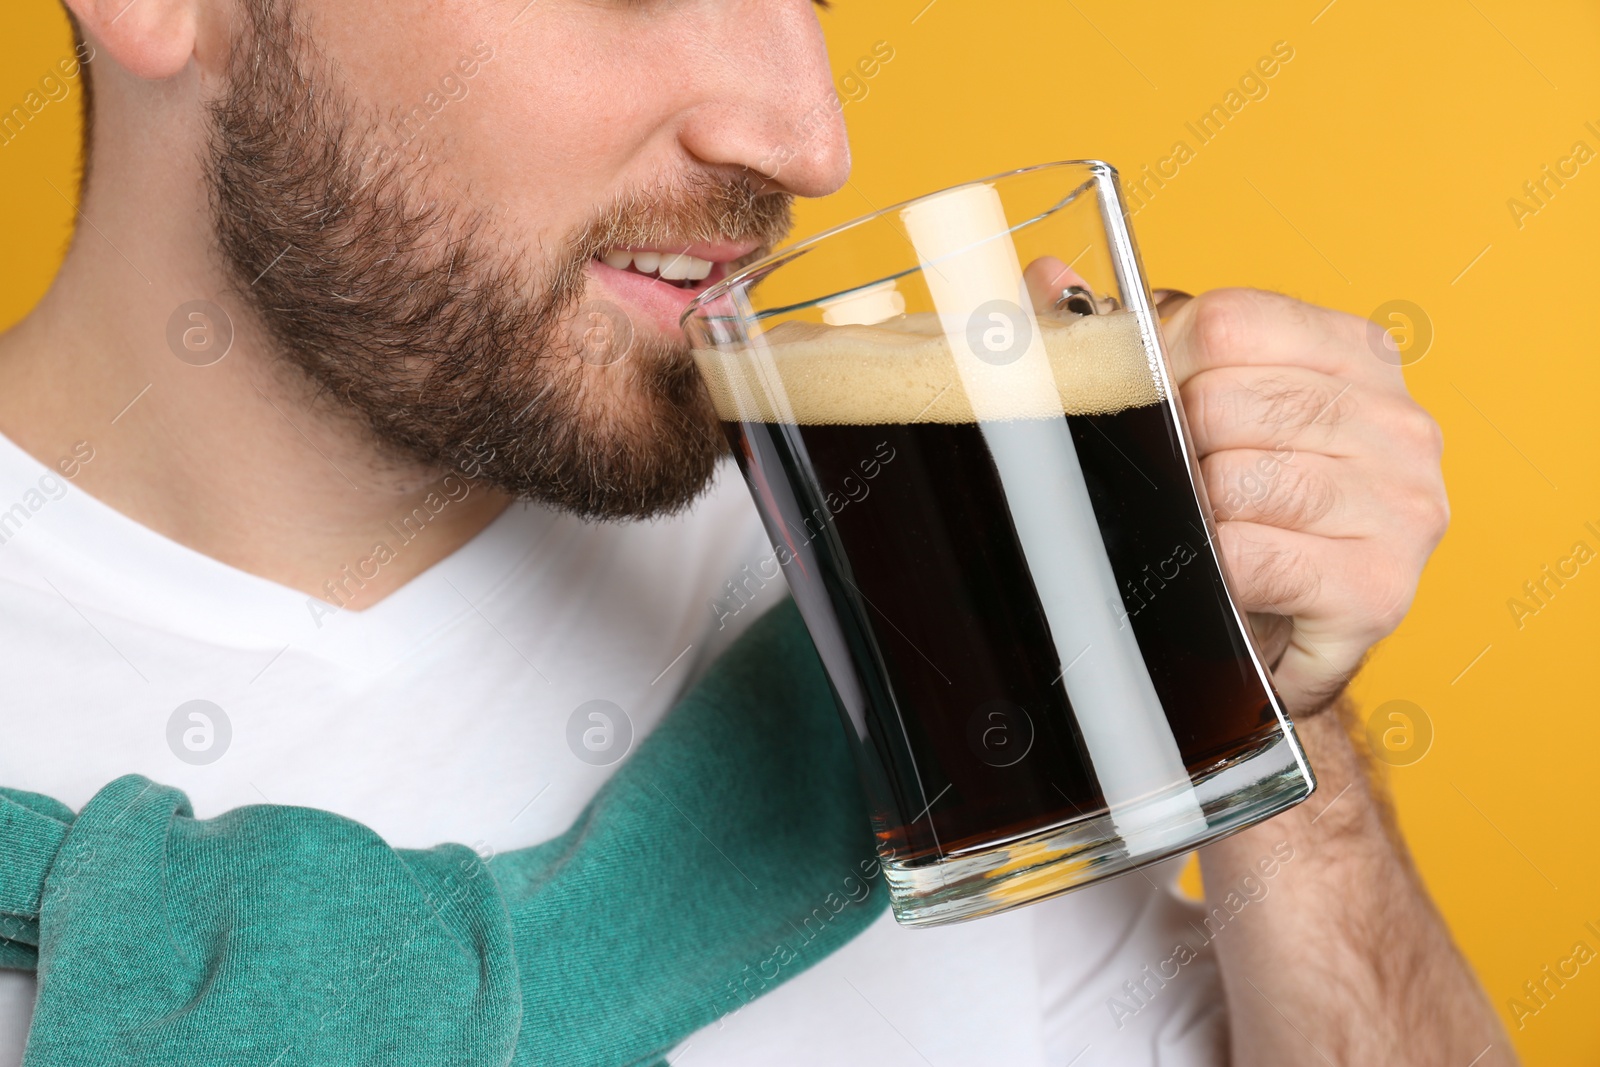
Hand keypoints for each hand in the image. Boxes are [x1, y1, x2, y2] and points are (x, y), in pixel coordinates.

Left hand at [1159, 287, 1447, 715]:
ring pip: (1232, 482)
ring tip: (1206, 531)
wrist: (1287, 640)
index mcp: (1355, 355)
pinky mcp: (1377, 585)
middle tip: (1181, 484)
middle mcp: (1395, 421)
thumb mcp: (1190, 411)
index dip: (1157, 363)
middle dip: (1174, 447)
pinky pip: (1248, 558)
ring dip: (1194, 514)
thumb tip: (1045, 280)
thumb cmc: (1244, 514)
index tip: (1144, 401)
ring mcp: (1400, 503)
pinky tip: (1227, 575)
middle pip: (1222, 401)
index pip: (1227, 321)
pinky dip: (1215, 570)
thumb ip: (1118, 338)